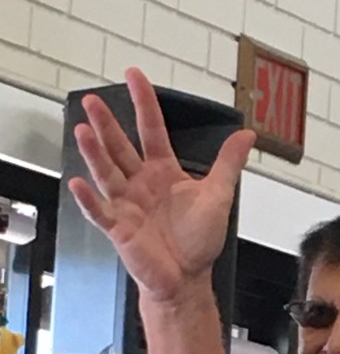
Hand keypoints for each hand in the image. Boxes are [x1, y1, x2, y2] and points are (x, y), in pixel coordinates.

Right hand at [68, 67, 255, 304]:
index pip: (151, 130)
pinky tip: (79, 183)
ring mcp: (127, 204)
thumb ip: (229, 164)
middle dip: (107, 124)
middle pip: (120, 147)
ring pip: (106, 173)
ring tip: (83, 130)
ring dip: (94, 153)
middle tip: (93, 100)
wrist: (188, 278)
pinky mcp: (119, 228)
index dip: (143, 103)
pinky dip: (88, 199)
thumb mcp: (218, 196)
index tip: (134, 76)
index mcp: (163, 172)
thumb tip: (247, 135)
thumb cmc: (200, 241)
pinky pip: (99, 211)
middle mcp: (141, 184)